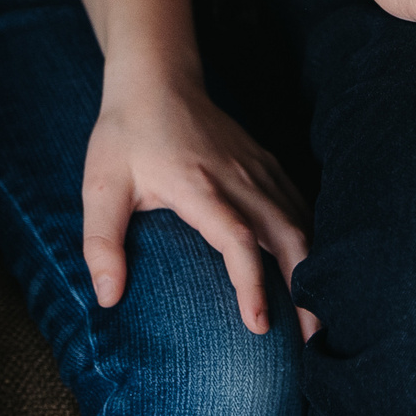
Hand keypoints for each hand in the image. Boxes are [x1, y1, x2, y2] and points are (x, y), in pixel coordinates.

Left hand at [83, 76, 311, 334]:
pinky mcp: (267, 164)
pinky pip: (299, 204)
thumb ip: (101, 242)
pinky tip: (310, 269)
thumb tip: (107, 298)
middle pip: (288, 234)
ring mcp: (258, 168)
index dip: (252, 284)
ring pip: (300, 220)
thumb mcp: (101, 186)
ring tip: (314, 316)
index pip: (236, 239)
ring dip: (312, 266)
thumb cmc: (126, 134)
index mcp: (198, 185)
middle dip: (303, 288)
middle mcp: (238, 177)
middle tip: (309, 336)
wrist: (157, 78)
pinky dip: (310, 239)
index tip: (259, 327)